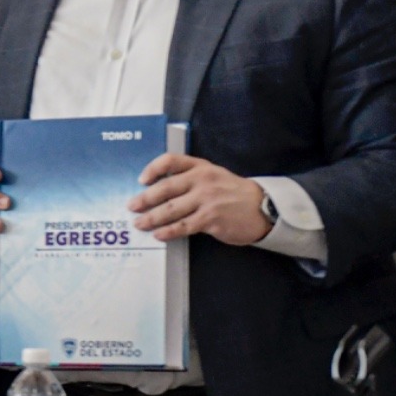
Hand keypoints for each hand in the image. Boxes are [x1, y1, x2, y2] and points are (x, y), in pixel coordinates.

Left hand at [129, 153, 273, 245]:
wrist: (263, 208)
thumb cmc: (232, 193)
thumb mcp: (213, 175)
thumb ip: (190, 177)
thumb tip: (157, 189)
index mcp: (200, 166)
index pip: (171, 161)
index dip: (153, 169)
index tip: (141, 180)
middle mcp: (202, 180)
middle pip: (166, 188)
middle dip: (145, 199)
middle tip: (131, 207)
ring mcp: (207, 200)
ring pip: (171, 209)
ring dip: (152, 218)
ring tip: (139, 223)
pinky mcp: (211, 219)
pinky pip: (183, 226)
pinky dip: (168, 231)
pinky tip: (159, 234)